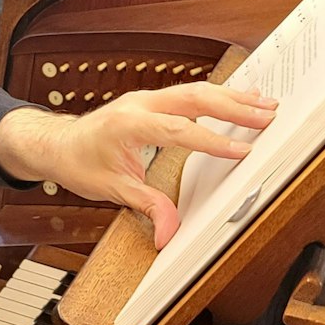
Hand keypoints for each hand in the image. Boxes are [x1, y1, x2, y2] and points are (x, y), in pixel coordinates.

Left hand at [0, 83, 276, 247]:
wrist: (57, 143)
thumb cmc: (78, 163)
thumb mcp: (111, 190)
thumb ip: (146, 207)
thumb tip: (169, 233)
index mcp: (128, 124)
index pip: (178, 130)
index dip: (213, 142)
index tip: (242, 152)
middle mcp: (139, 104)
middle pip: (194, 99)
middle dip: (234, 108)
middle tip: (267, 116)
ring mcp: (146, 98)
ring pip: (195, 91)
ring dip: (231, 97)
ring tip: (264, 103)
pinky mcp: (151, 101)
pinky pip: (189, 93)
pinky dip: (216, 95)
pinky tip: (239, 97)